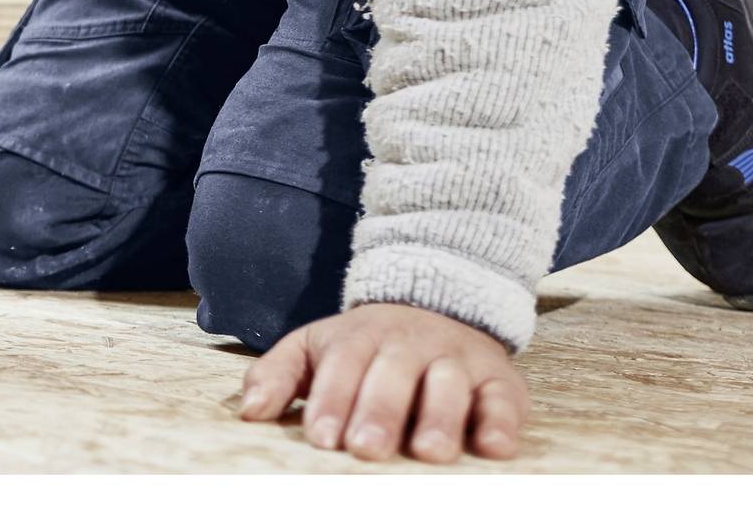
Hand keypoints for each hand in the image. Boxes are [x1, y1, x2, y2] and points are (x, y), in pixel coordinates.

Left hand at [237, 302, 526, 462]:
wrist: (438, 300)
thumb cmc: (366, 346)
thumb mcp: (316, 347)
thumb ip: (277, 375)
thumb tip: (249, 412)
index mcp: (360, 337)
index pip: (343, 366)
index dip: (332, 401)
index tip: (322, 437)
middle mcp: (410, 345)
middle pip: (394, 374)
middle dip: (379, 411)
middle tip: (366, 448)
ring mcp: (456, 360)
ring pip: (449, 384)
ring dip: (440, 418)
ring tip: (429, 452)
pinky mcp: (499, 379)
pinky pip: (503, 399)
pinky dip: (501, 422)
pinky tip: (493, 447)